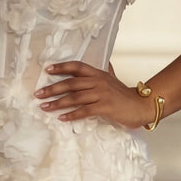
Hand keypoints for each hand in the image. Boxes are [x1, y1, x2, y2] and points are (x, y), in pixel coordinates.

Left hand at [34, 62, 152, 128]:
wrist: (141, 105)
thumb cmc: (125, 95)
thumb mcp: (113, 79)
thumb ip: (106, 72)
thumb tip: (106, 62)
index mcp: (98, 74)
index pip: (77, 67)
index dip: (62, 67)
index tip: (47, 69)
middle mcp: (98, 82)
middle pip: (71, 83)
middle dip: (52, 88)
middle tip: (38, 94)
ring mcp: (101, 94)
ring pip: (75, 97)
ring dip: (57, 103)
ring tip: (45, 107)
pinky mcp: (104, 107)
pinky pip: (84, 111)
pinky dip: (72, 115)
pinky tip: (61, 118)